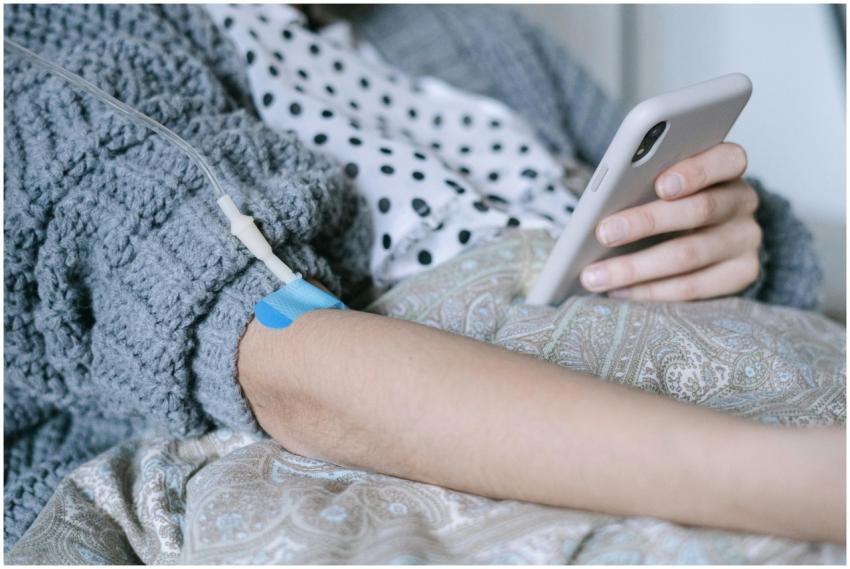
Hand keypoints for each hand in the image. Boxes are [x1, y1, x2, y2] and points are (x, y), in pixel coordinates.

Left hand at [580, 142, 761, 300]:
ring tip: (595, 276)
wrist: (706, 237)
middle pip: (699, 210)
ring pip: (689, 255)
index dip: (695, 172)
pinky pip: (691, 287)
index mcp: (727, 166)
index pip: (726, 159)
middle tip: (603, 233)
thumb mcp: (661, 183)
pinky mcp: (741, 275)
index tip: (660, 185)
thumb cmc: (670, 201)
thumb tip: (603, 200)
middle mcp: (743, 201)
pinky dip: (649, 291)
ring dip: (635, 267)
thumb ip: (645, 181)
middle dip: (645, 222)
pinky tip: (618, 291)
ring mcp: (746, 240)